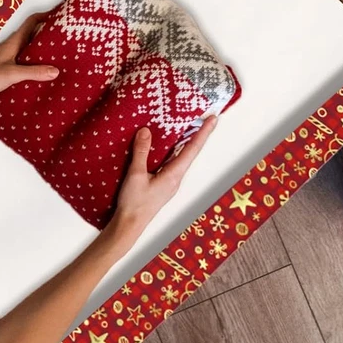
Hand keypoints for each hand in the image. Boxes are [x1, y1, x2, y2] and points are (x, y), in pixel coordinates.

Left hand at [0, 14, 58, 101]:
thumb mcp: (13, 74)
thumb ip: (34, 72)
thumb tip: (54, 70)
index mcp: (13, 42)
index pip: (31, 22)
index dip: (44, 16)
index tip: (58, 16)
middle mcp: (11, 47)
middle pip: (32, 35)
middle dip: (46, 34)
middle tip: (62, 37)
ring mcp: (8, 57)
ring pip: (28, 49)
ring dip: (40, 50)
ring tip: (56, 55)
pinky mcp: (6, 68)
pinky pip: (24, 62)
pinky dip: (33, 64)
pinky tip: (39, 73)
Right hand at [112, 117, 217, 241]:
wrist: (129, 225)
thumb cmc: (134, 203)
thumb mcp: (136, 175)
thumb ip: (142, 152)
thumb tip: (146, 131)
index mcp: (174, 175)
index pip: (192, 149)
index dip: (203, 132)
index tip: (213, 119)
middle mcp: (176, 177)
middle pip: (190, 151)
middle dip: (197, 133)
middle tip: (203, 116)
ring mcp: (170, 181)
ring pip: (180, 156)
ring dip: (185, 141)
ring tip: (189, 125)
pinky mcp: (162, 183)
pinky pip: (171, 161)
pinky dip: (173, 149)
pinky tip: (167, 144)